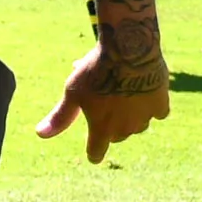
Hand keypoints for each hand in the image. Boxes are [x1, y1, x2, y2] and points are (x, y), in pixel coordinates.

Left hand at [37, 37, 170, 163]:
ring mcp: (145, 118)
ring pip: (138, 125)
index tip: (94, 151)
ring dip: (131, 115)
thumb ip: (60, 116)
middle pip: (117, 136)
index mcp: (102, 129)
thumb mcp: (73, 92)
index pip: (96, 153)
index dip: (94, 152)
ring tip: (123, 89)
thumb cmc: (96, 70)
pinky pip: (158, 112)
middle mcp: (125, 129)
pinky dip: (152, 105)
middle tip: (105, 99)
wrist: (128, 49)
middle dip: (112, 125)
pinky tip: (145, 91)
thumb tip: (40, 135)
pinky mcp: (161, 104)